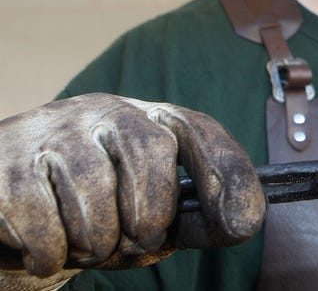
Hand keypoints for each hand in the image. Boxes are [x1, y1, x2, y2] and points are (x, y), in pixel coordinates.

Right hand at [0, 94, 265, 277]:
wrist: (8, 204)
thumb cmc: (93, 209)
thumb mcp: (147, 212)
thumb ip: (192, 217)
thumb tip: (245, 220)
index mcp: (148, 121)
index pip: (198, 130)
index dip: (225, 170)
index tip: (240, 221)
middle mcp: (105, 112)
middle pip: (150, 153)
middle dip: (147, 216)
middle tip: (131, 238)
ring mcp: (54, 130)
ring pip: (93, 190)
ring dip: (94, 241)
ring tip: (85, 242)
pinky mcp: (5, 162)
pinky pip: (39, 220)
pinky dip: (48, 253)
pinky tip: (44, 247)